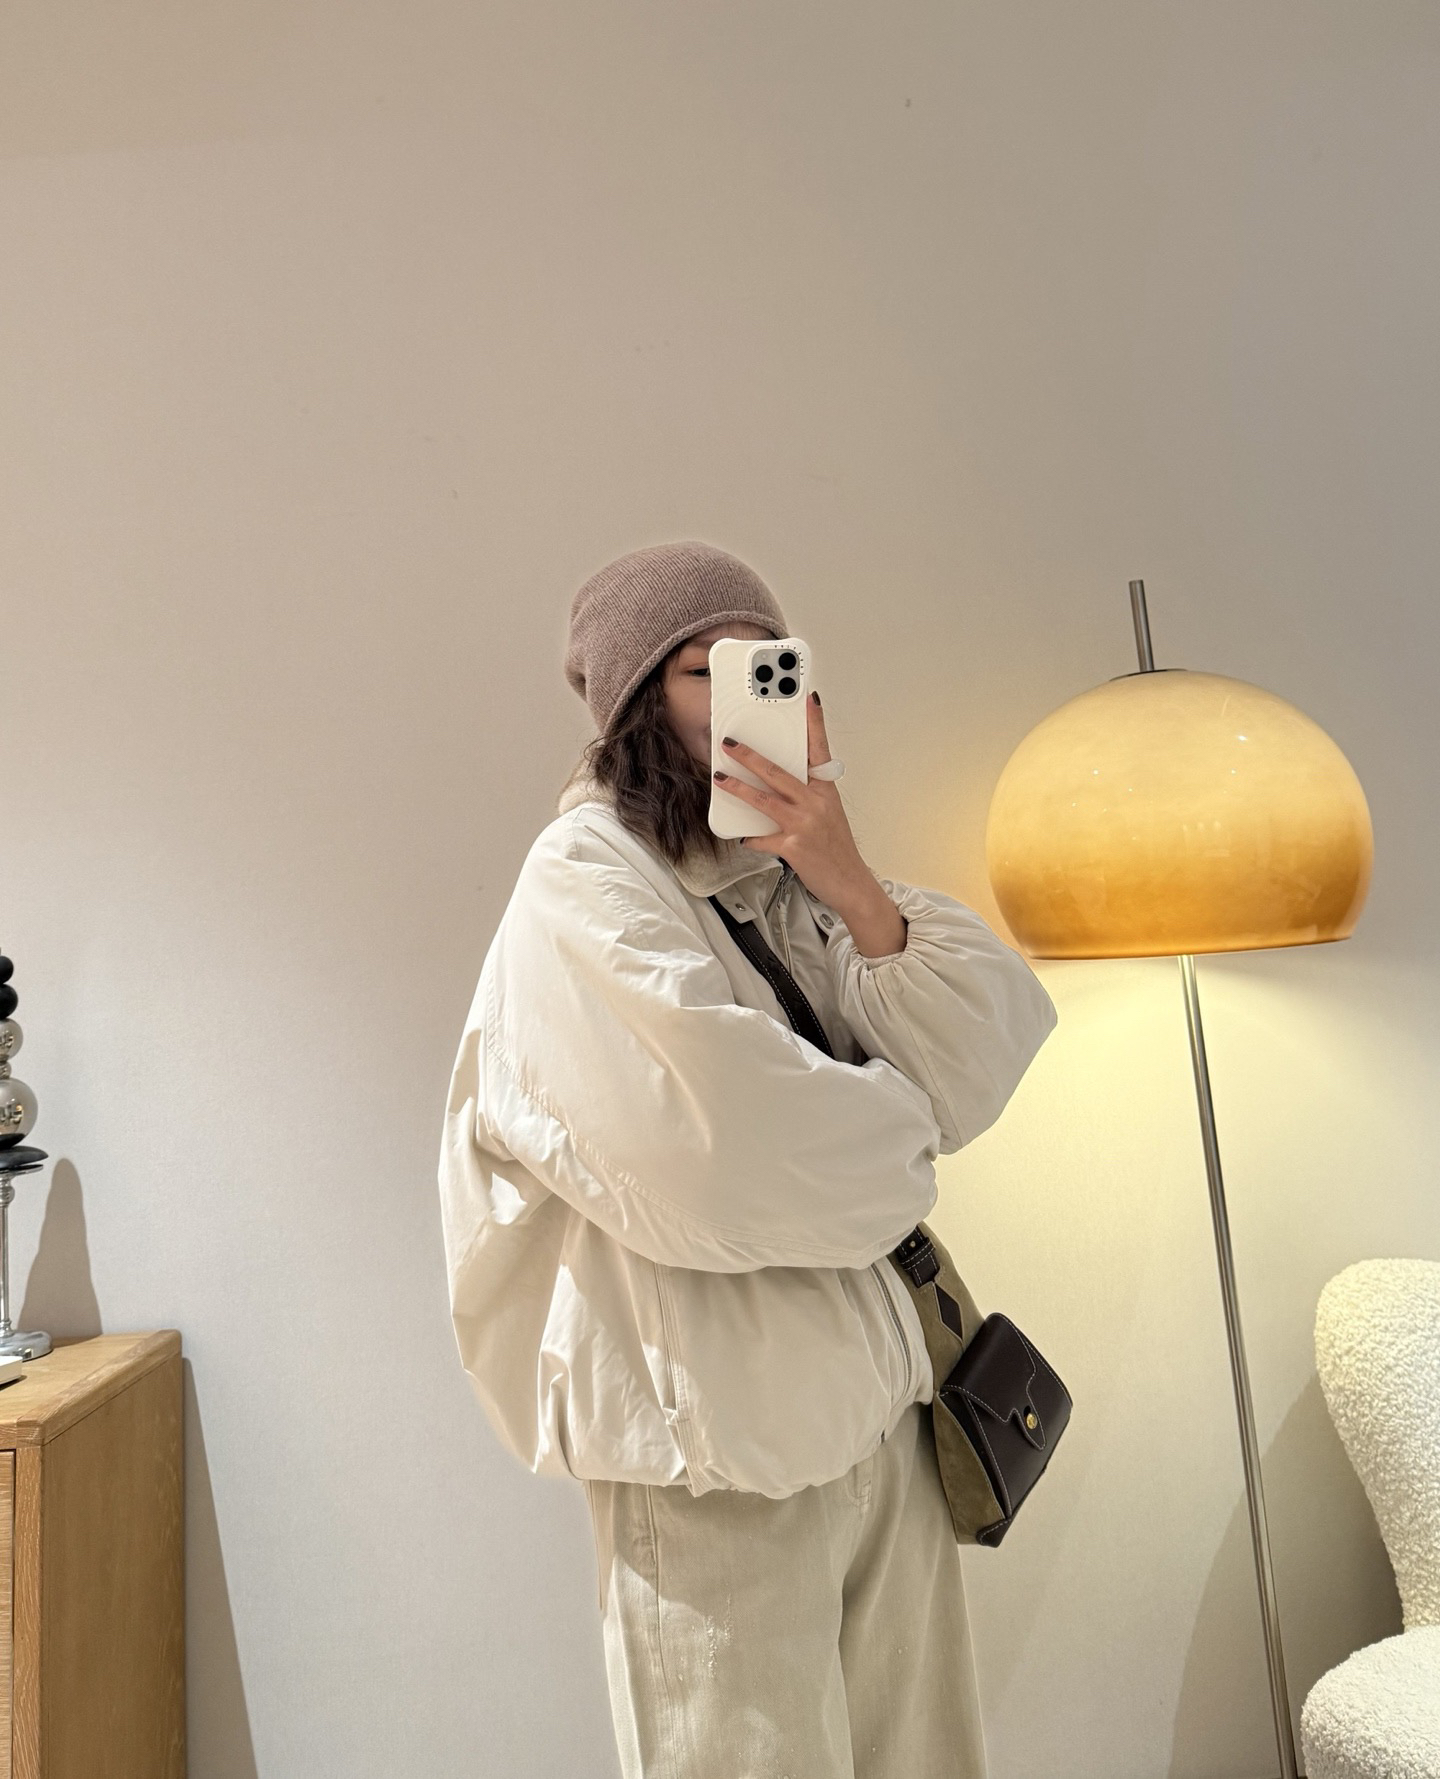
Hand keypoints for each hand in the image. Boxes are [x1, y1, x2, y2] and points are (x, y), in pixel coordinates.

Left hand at [713, 693, 907, 958]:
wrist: (851, 884)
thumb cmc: (837, 848)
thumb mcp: (828, 814)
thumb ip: (807, 795)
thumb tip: (777, 782)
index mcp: (826, 791)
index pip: (820, 750)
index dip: (814, 723)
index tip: (808, 699)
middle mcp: (816, 803)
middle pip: (778, 772)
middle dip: (750, 756)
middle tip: (730, 743)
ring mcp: (804, 824)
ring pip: (764, 800)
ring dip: (738, 788)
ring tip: (719, 778)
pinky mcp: (793, 846)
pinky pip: (762, 839)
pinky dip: (750, 838)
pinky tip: (740, 835)